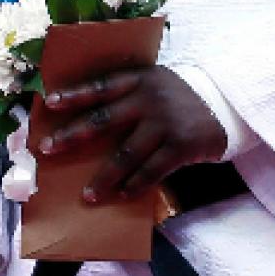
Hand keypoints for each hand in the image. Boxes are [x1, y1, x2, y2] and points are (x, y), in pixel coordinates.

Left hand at [37, 65, 226, 205]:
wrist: (226, 103)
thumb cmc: (178, 96)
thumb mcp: (154, 83)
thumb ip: (126, 93)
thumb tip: (85, 120)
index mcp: (139, 79)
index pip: (100, 86)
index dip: (74, 94)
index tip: (49, 104)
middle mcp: (149, 98)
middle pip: (103, 119)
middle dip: (72, 135)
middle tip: (48, 149)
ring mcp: (165, 122)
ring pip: (126, 154)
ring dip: (104, 177)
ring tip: (87, 195)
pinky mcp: (181, 145)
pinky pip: (152, 170)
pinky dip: (135, 184)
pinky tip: (122, 194)